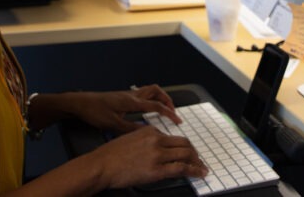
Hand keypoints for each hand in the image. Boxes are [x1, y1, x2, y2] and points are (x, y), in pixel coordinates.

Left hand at [70, 84, 181, 133]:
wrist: (80, 103)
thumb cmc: (94, 112)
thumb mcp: (113, 125)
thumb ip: (131, 129)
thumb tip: (146, 132)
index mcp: (132, 102)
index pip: (157, 106)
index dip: (169, 113)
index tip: (177, 120)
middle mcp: (131, 96)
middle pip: (156, 92)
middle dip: (167, 100)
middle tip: (173, 111)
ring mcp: (126, 95)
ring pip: (149, 91)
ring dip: (158, 98)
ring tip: (163, 108)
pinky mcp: (121, 97)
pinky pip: (141, 94)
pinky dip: (149, 99)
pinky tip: (146, 109)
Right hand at [89, 125, 207, 188]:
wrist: (101, 165)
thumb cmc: (110, 155)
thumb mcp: (129, 138)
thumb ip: (145, 140)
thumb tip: (157, 148)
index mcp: (149, 130)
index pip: (172, 137)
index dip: (182, 146)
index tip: (186, 151)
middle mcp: (156, 140)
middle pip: (184, 143)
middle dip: (194, 152)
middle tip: (198, 159)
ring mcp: (157, 155)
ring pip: (186, 154)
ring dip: (197, 161)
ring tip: (202, 167)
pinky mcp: (157, 170)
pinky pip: (181, 168)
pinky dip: (194, 170)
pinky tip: (199, 173)